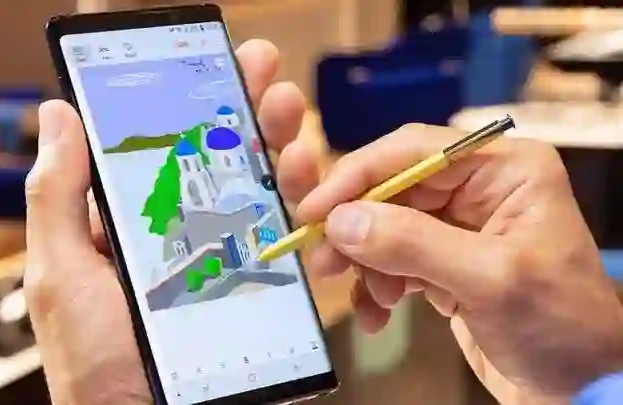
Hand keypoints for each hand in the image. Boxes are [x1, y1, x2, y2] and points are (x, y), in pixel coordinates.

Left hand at [23, 39, 312, 404]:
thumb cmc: (97, 367)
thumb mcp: (62, 277)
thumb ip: (58, 199)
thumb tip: (59, 118)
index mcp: (131, 225)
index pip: (164, 148)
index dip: (192, 102)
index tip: (219, 66)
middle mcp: (181, 236)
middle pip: (219, 161)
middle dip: (247, 112)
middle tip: (270, 76)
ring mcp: (223, 262)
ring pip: (259, 193)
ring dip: (281, 150)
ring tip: (295, 131)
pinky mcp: (257, 290)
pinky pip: (285, 241)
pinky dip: (303, 209)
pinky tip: (311, 188)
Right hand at [294, 124, 622, 404]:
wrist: (583, 388)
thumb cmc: (559, 325)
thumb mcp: (488, 279)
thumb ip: (412, 244)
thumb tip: (340, 222)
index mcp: (504, 168)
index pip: (413, 151)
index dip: (357, 175)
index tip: (315, 210)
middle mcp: (478, 187)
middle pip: (392, 188)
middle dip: (357, 227)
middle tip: (324, 261)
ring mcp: (458, 227)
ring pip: (385, 226)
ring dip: (367, 262)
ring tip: (370, 300)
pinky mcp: (444, 263)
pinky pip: (393, 260)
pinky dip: (378, 286)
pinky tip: (379, 314)